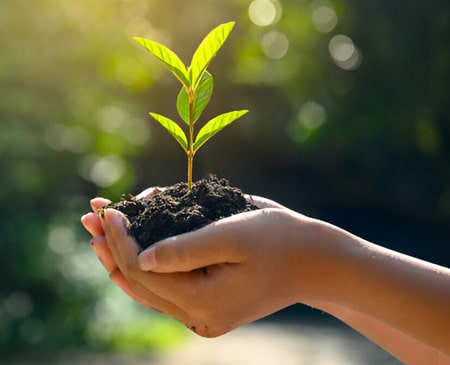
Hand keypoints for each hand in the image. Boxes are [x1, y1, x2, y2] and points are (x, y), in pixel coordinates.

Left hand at [82, 192, 322, 336]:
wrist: (311, 261)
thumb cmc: (278, 239)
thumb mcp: (233, 234)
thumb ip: (186, 248)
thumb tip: (140, 256)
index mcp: (205, 301)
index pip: (145, 271)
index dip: (121, 239)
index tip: (108, 209)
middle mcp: (199, 316)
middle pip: (139, 282)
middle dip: (112, 247)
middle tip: (89, 216)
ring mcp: (202, 315)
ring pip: (148, 288)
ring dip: (122, 257)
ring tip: (99, 232)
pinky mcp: (207, 306)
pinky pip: (165, 288)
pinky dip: (145, 265)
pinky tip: (130, 248)